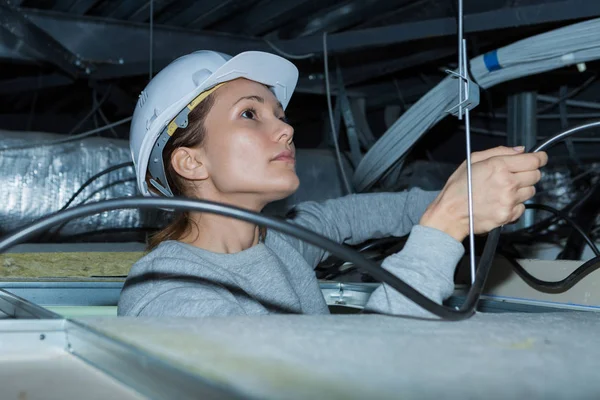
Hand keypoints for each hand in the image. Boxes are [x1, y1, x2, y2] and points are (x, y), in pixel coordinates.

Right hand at [420, 146, 547, 241]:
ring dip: (522, 189)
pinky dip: (515, 204)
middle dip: (528, 173)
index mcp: (498, 166)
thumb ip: (498, 151)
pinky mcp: (509, 214)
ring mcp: (509, 200)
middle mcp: (507, 183)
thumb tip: (520, 150)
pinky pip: (523, 207)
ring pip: (531, 191)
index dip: (539, 158)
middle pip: (536, 175)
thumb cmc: (458, 189)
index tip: (539, 158)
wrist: (450, 214)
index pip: (534, 160)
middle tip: (515, 175)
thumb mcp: (472, 160)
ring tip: (504, 190)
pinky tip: (501, 202)